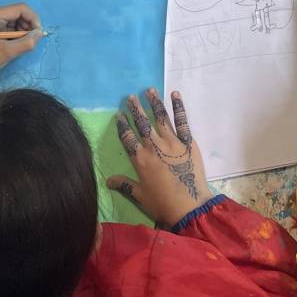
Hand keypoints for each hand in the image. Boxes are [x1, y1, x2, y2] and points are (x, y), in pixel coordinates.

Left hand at [0, 4, 42, 93]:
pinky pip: (10, 25)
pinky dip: (16, 34)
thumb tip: (40, 33)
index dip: (33, 19)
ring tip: (23, 44)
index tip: (39, 33)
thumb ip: (27, 42)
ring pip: (15, 19)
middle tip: (32, 40)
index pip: (20, 8)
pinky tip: (16, 44)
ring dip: (23, 30)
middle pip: (18, 13)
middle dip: (28, 26)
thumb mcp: (7, 52)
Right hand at [107, 89, 212, 226]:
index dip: (123, 125)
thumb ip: (124, 184)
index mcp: (141, 159)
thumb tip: (107, 180)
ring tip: (149, 90)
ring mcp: (172, 142)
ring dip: (154, 103)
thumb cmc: (162, 203)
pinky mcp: (188, 142)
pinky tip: (175, 94)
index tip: (119, 114)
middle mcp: (154, 147)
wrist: (189, 206)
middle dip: (136, 109)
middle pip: (142, 124)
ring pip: (160, 118)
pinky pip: (183, 121)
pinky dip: (179, 107)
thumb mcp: (140, 195)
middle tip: (130, 97)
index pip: (128, 138)